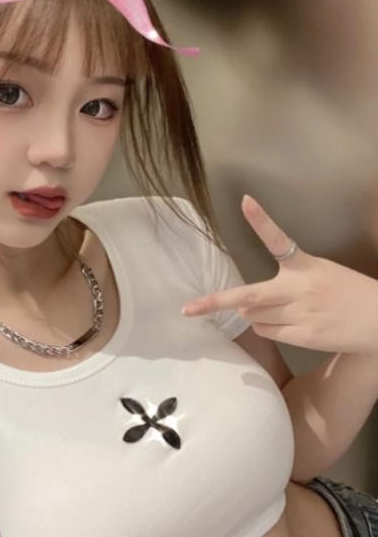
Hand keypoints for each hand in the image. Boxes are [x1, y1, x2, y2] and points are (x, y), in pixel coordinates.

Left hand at [182, 195, 377, 355]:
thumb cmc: (347, 292)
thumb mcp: (321, 272)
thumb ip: (286, 281)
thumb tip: (247, 305)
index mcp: (305, 266)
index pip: (279, 238)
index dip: (261, 220)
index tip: (245, 201)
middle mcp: (299, 288)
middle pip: (248, 296)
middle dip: (215, 303)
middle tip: (189, 308)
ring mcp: (300, 314)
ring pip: (254, 317)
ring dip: (255, 314)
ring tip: (280, 310)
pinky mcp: (304, 336)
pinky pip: (268, 332)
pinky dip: (267, 329)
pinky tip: (288, 324)